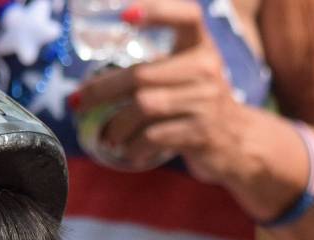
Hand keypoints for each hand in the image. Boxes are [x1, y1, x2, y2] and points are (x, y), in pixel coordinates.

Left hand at [72, 0, 245, 179]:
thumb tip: (90, 89)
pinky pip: (153, 136)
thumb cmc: (198, 105)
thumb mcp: (186, 76)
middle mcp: (207, 69)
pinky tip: (129, 151)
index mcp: (201, 47)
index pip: (188, 15)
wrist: (237, 142)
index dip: (158, 11)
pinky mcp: (201, 133)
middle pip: (142, 74)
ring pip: (144, 107)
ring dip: (116, 125)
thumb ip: (152, 71)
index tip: (125, 16)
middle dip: (101, 91)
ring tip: (108, 135)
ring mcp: (206, 102)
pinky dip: (134, 146)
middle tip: (76, 103)